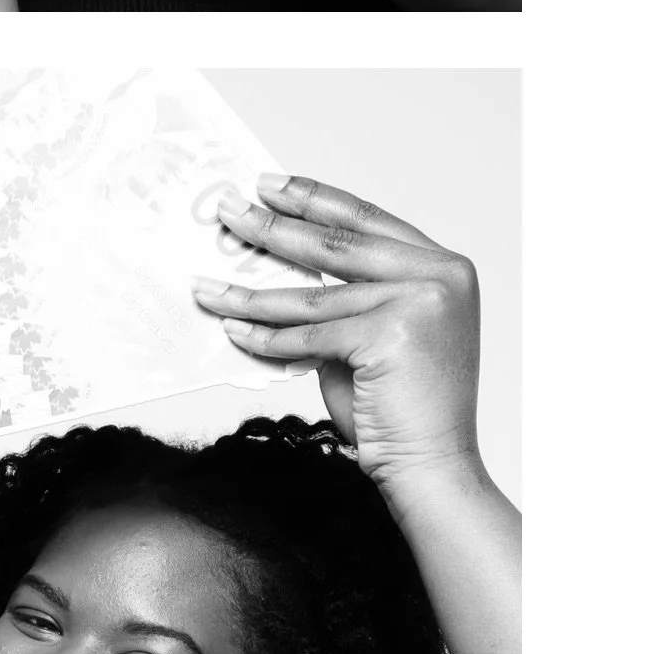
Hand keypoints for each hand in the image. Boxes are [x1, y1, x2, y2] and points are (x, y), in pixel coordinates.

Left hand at [193, 171, 484, 493]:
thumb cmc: (402, 407)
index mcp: (446, 267)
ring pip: (313, 295)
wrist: (431, 466)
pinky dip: (266, 337)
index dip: (315, 199)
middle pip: (337, 243)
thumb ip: (346, 297)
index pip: (369, 219)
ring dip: (252, 291)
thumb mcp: (380, 333)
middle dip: (274, 227)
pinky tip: (232, 330)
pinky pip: (310, 335)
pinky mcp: (388, 336)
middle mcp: (440, 276)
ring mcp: (418, 303)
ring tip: (208, 282)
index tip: (272, 186)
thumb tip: (279, 265)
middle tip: (228, 211)